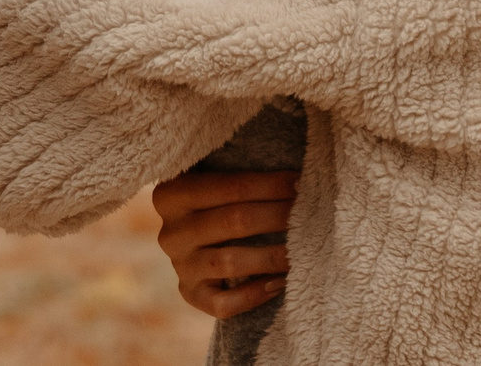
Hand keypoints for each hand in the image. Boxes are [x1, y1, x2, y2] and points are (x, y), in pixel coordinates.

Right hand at [151, 169, 297, 318]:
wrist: (192, 240)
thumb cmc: (215, 202)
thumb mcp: (212, 179)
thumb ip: (239, 176)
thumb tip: (295, 176)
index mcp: (171, 194)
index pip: (231, 186)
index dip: (271, 185)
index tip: (302, 183)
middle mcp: (170, 232)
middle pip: (235, 221)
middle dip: (278, 216)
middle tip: (310, 213)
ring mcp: (179, 266)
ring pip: (231, 262)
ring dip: (272, 255)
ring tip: (301, 249)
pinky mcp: (189, 294)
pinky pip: (223, 303)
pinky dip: (254, 295)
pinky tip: (279, 283)